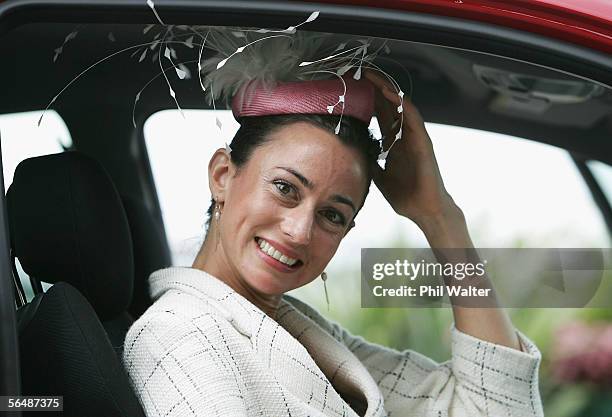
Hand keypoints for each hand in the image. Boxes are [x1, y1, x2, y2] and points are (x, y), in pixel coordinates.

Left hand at [364, 70, 460, 226]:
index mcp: (394, 142)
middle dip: (373, 87)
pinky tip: (387, 92)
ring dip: (385, 88)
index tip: (350, 86)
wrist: (425, 211)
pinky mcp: (423, 141)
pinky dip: (400, 102)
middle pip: (388, 104)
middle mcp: (404, 135)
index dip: (366, 98)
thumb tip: (354, 153)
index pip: (379, 113)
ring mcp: (414, 136)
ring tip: (369, 75)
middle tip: (356, 72)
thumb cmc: (407, 195)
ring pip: (399, 105)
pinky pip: (411, 116)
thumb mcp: (380, 176)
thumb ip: (371, 162)